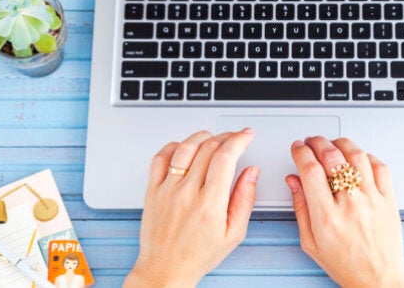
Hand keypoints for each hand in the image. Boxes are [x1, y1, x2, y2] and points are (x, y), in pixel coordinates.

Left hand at [124, 128, 259, 287]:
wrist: (166, 269)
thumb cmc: (198, 255)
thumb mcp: (234, 233)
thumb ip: (245, 199)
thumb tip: (251, 173)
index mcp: (210, 204)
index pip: (226, 157)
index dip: (239, 140)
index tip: (246, 135)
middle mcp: (187, 193)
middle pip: (208, 148)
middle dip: (226, 136)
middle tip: (234, 138)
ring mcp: (167, 190)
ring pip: (185, 148)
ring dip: (202, 136)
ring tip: (213, 138)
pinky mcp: (152, 190)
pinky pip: (160, 158)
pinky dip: (174, 146)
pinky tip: (184, 147)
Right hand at [285, 136, 403, 287]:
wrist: (379, 279)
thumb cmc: (346, 265)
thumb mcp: (310, 242)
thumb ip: (300, 208)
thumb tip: (294, 180)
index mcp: (326, 217)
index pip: (310, 170)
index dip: (300, 152)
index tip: (297, 148)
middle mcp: (350, 205)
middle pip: (332, 156)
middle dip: (317, 142)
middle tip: (311, 142)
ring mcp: (372, 200)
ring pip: (356, 155)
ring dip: (341, 143)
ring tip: (333, 144)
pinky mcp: (389, 199)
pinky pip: (380, 166)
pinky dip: (367, 156)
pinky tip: (357, 159)